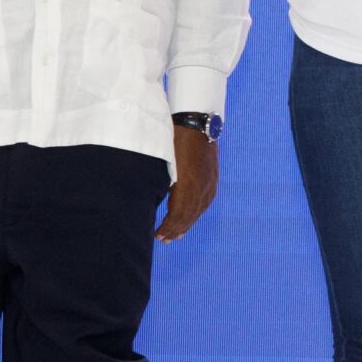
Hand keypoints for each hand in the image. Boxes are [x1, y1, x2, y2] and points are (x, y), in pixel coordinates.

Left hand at [157, 125, 217, 241]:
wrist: (198, 121)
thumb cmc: (175, 138)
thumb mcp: (163, 161)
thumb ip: (159, 182)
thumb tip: (148, 200)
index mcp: (187, 185)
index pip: (177, 215)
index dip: (167, 228)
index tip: (157, 236)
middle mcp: (201, 188)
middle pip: (188, 216)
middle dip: (175, 230)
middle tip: (163, 240)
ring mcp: (209, 184)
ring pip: (198, 211)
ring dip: (186, 225)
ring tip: (176, 235)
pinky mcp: (213, 180)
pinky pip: (205, 203)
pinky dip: (196, 214)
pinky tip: (190, 219)